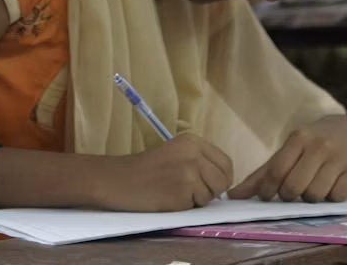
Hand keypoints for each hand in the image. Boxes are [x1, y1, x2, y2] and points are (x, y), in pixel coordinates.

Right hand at [92, 133, 233, 211]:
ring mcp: (190, 172)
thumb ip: (200, 160)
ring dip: (199, 199)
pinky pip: (198, 204)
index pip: (226, 163)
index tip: (211, 184)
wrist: (120, 180)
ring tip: (178, 192)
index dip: (222, 177)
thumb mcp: (176, 152)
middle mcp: (194, 154)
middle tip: (194, 192)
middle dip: (214, 190)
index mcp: (193, 141)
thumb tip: (223, 180)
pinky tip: (171, 198)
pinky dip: (187, 205)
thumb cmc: (146, 169)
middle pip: (223, 179)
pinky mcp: (184, 190)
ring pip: (212, 194)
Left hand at [229, 116, 346, 202]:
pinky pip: (337, 197)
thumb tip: (233, 196)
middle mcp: (318, 146)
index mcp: (298, 138)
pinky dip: (331, 198)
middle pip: (294, 187)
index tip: (266, 196)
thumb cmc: (313, 143)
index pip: (276, 172)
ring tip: (312, 187)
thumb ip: (262, 173)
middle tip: (292, 192)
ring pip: (315, 195)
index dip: (267, 191)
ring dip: (310, 198)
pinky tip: (330, 187)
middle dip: (289, 196)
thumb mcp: (288, 150)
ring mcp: (338, 158)